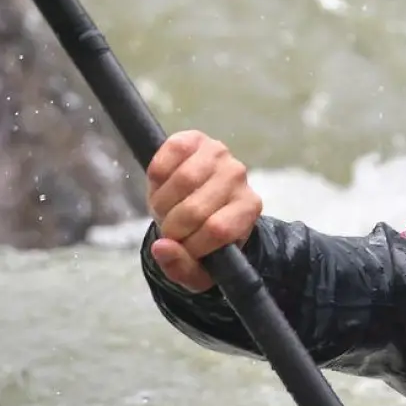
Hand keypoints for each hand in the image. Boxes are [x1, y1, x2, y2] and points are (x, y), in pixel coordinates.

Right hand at [145, 130, 261, 291]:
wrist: (196, 203)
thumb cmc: (200, 237)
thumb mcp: (197, 266)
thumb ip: (182, 267)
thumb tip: (161, 248)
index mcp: (249, 207)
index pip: (218, 230)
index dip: (191, 245)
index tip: (182, 249)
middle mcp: (238, 176)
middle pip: (196, 208)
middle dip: (172, 227)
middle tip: (169, 229)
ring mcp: (219, 154)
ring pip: (182, 181)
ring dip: (161, 203)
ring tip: (163, 210)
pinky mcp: (194, 138)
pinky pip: (169, 155)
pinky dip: (156, 176)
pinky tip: (160, 186)